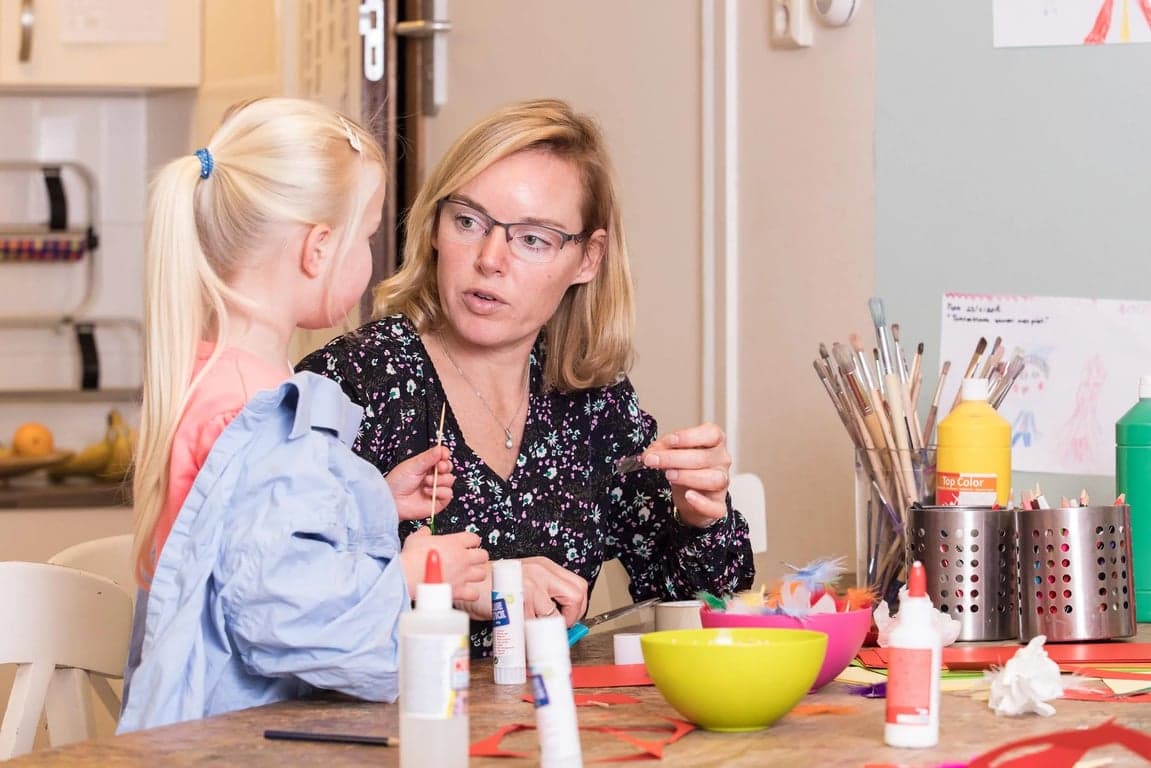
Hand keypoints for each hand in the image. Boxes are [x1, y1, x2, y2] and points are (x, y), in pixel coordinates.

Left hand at [385, 445, 453, 521]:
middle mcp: (432, 476)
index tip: (443, 455)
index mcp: (426, 465)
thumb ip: (429, 457)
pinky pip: (448, 494)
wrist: (391, 500)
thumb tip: (441, 448)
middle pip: (448, 467)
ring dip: (439, 480)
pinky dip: (439, 491)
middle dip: (444, 466)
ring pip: (449, 480)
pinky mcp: (438, 502)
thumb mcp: (413, 465)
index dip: (444, 455)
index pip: (442, 457)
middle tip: (438, 467)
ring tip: (426, 482)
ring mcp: (436, 488)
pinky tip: (427, 491)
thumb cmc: (397, 482)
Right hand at [400, 526, 488, 601]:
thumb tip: (425, 531)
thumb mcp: (417, 538)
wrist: (408, 576)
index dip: (472, 541)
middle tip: (471, 560)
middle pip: (483, 555)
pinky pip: (475, 593)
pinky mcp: (459, 590)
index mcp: (455, 542)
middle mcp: (463, 558)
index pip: (474, 538)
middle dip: (478, 558)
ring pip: (482, 573)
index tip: (468, 545)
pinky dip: (472, 594)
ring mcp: (463, 574)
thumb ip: (424, 533)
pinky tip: (467, 592)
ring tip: (470, 575)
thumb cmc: (412, 557)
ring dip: (477, 574)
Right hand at [455, 558, 586, 627]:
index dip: (579, 606)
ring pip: (554, 616)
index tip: (571, 618)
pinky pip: (533, 626)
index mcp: (545, 566)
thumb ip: (543, 592)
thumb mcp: (524, 579)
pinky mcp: (520, 602)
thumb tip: (561, 616)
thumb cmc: (494, 584)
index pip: (577, 585)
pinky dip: (529, 634)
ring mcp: (531, 586)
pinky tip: (521, 631)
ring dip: (545, 629)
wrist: (470, 582)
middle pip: (576, 596)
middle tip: (561, 627)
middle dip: (573, 617)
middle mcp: (541, 573)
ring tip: (533, 630)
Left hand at [642, 422, 729, 527]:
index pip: (711, 434)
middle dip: (674, 458)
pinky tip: (688, 496)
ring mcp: (723, 484)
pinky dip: (701, 502)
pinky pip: (715, 506)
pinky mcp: (718, 505)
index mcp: (715, 442)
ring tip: (668, 475)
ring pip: (714, 479)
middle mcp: (722, 460)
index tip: (669, 441)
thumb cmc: (686, 468)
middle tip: (653, 459)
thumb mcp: (674, 453)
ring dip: (688, 476)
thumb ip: (663, 449)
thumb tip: (651, 453)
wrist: (691, 497)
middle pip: (704, 457)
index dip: (689, 436)